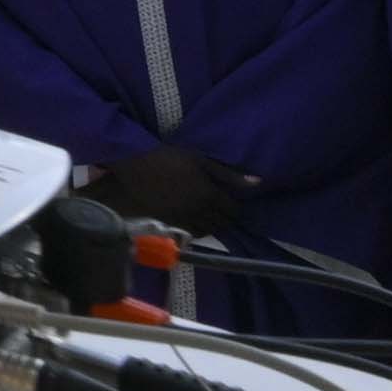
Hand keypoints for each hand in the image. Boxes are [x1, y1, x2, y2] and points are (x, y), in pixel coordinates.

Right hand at [96, 139, 246, 224]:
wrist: (133, 167)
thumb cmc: (167, 158)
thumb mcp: (199, 159)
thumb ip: (228, 174)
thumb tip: (258, 183)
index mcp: (210, 195)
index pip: (233, 209)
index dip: (236, 206)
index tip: (231, 200)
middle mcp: (200, 211)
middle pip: (223, 223)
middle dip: (227, 217)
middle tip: (223, 208)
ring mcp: (185, 218)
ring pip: (209, 230)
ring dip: (214, 224)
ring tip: (211, 215)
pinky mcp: (172, 222)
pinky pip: (193, 232)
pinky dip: (199, 229)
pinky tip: (196, 220)